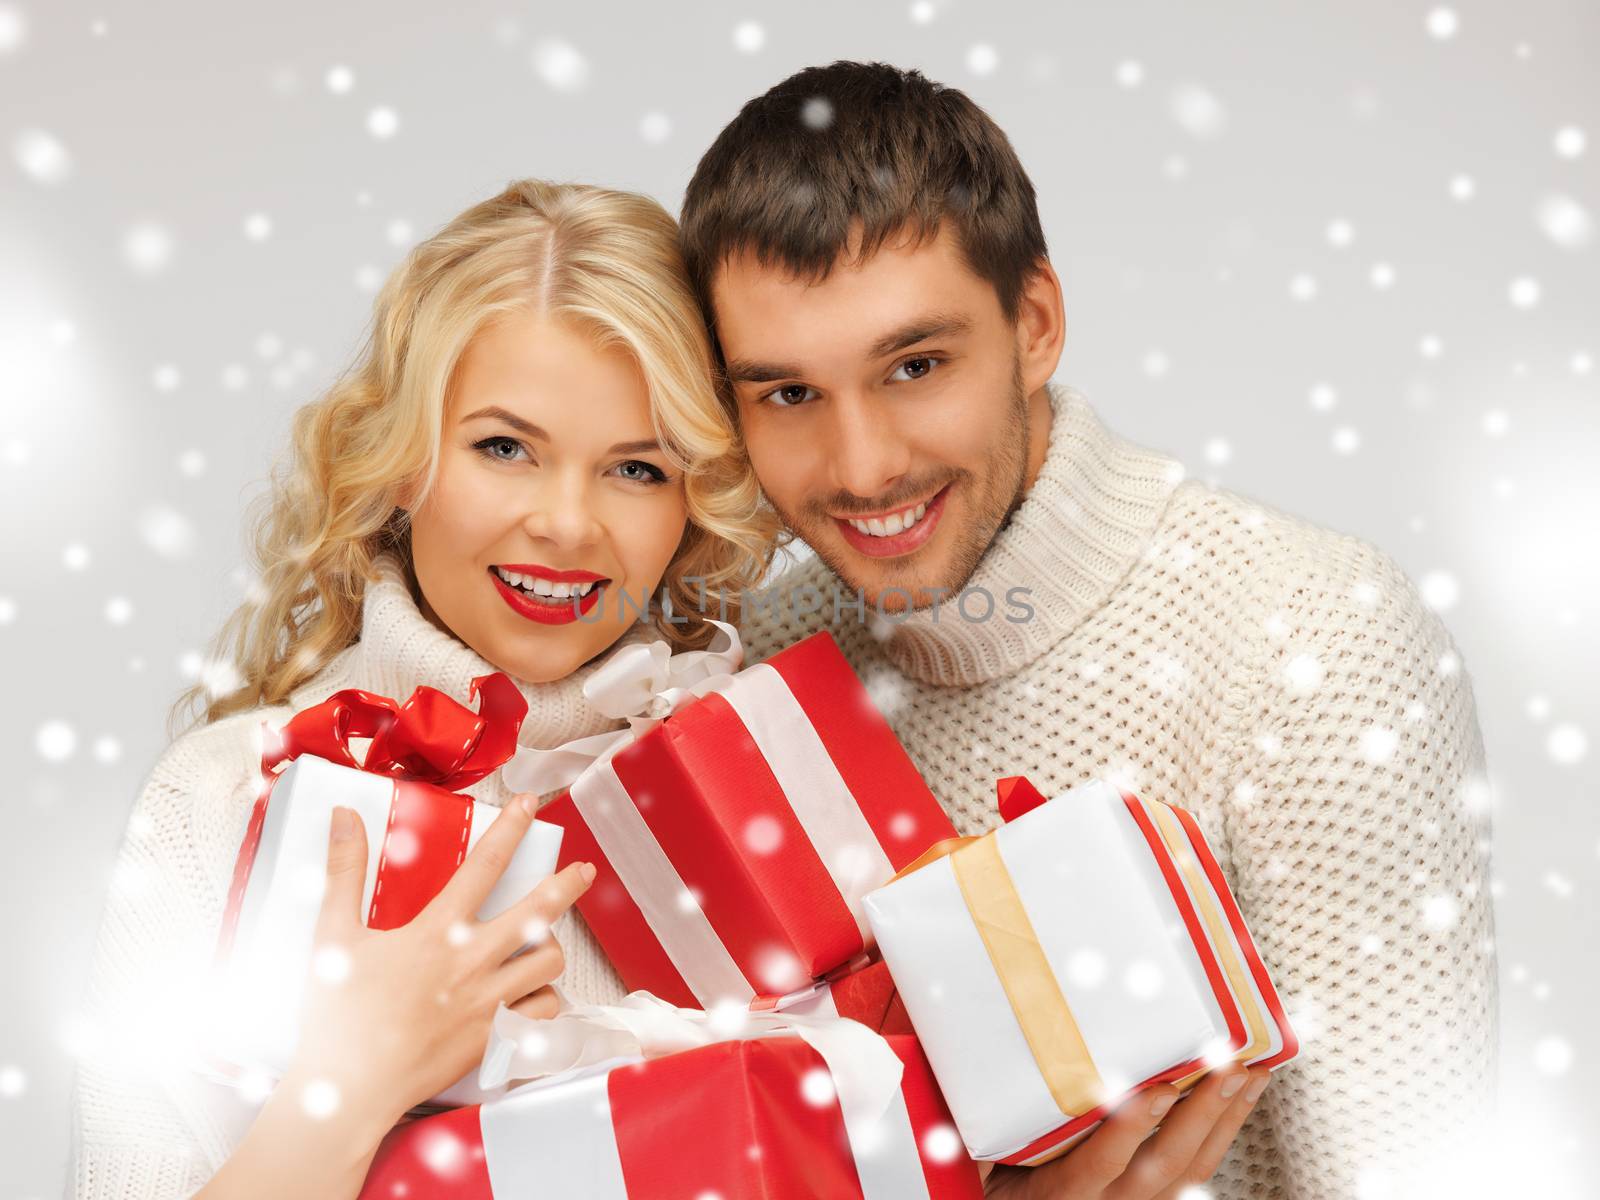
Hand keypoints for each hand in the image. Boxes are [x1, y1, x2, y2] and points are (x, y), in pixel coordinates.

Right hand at [284, 795, 594, 1130]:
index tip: (531, 803)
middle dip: (567, 886)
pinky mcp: (495, 1039)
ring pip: (548, 963)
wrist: (349, 1089)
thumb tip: (344, 815)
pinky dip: (544, 1000)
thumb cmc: (337, 1015)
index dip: (512, 829)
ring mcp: (489, 1002)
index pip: (485, 865)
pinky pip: (543, 1013)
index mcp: (438, 932)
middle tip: (584, 871)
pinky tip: (534, 994)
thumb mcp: (333, 935)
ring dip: (550, 947)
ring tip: (544, 941)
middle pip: (538, 911)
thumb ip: (344, 872)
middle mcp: (473, 962)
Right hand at [982, 1066, 1269, 1198]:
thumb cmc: (992, 1189)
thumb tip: (950, 1081)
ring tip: (1249, 1072)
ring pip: (1189, 1172)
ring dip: (1224, 1120)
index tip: (1151, 1090)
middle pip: (1160, 1168)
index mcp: (1056, 1198)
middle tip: (1223, 1065)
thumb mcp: (974, 1167)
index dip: (1124, 1131)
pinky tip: (1239, 1100)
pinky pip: (1196, 1174)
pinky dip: (1223, 1133)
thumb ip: (972, 1134)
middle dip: (1199, 1115)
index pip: (1094, 1168)